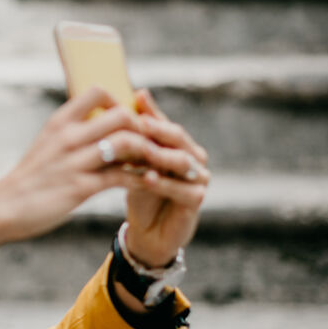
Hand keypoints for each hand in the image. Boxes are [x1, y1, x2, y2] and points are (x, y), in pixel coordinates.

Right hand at [0, 87, 201, 274]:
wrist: (3, 207)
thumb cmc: (29, 179)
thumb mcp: (47, 146)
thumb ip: (73, 133)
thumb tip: (100, 125)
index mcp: (60, 121)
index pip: (100, 92)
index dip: (122, 102)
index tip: (132, 120)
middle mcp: (69, 136)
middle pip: (123, 115)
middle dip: (147, 128)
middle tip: (159, 144)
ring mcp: (75, 161)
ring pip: (129, 143)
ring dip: (154, 153)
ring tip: (165, 164)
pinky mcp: (80, 187)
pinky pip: (124, 176)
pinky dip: (144, 178)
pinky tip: (152, 182)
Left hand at [120, 90, 209, 266]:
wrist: (146, 230)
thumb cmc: (140, 192)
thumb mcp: (134, 162)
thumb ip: (134, 137)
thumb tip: (129, 98)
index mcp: (179, 145)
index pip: (166, 123)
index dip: (152, 113)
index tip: (136, 99)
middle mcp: (193, 158)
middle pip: (178, 139)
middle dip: (158, 131)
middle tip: (140, 123)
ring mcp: (198, 179)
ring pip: (183, 162)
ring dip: (161, 156)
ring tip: (143, 152)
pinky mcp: (196, 200)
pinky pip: (183, 189)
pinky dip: (164, 184)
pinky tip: (147, 178)